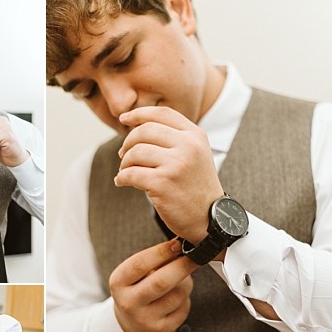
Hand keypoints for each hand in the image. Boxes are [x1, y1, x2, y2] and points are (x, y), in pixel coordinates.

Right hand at [109, 239, 196, 331]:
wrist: (130, 323)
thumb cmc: (135, 290)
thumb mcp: (132, 274)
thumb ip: (152, 261)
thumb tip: (179, 246)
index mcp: (118, 283)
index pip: (140, 264)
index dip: (162, 252)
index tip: (178, 243)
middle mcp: (129, 303)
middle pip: (161, 282)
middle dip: (182, 266)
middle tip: (195, 256)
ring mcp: (146, 319)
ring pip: (178, 295)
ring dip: (186, 282)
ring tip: (181, 278)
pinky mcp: (162, 329)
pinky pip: (184, 308)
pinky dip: (185, 298)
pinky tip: (177, 296)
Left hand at [115, 106, 223, 243]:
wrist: (209, 218)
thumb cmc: (194, 186)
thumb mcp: (193, 154)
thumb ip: (172, 138)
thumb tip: (135, 125)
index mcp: (195, 136)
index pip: (162, 114)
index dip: (139, 113)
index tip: (124, 118)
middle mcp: (188, 146)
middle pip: (144, 131)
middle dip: (128, 142)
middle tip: (123, 155)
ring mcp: (176, 165)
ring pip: (135, 152)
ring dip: (124, 163)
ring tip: (125, 171)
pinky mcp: (163, 183)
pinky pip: (130, 174)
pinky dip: (121, 177)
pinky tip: (121, 181)